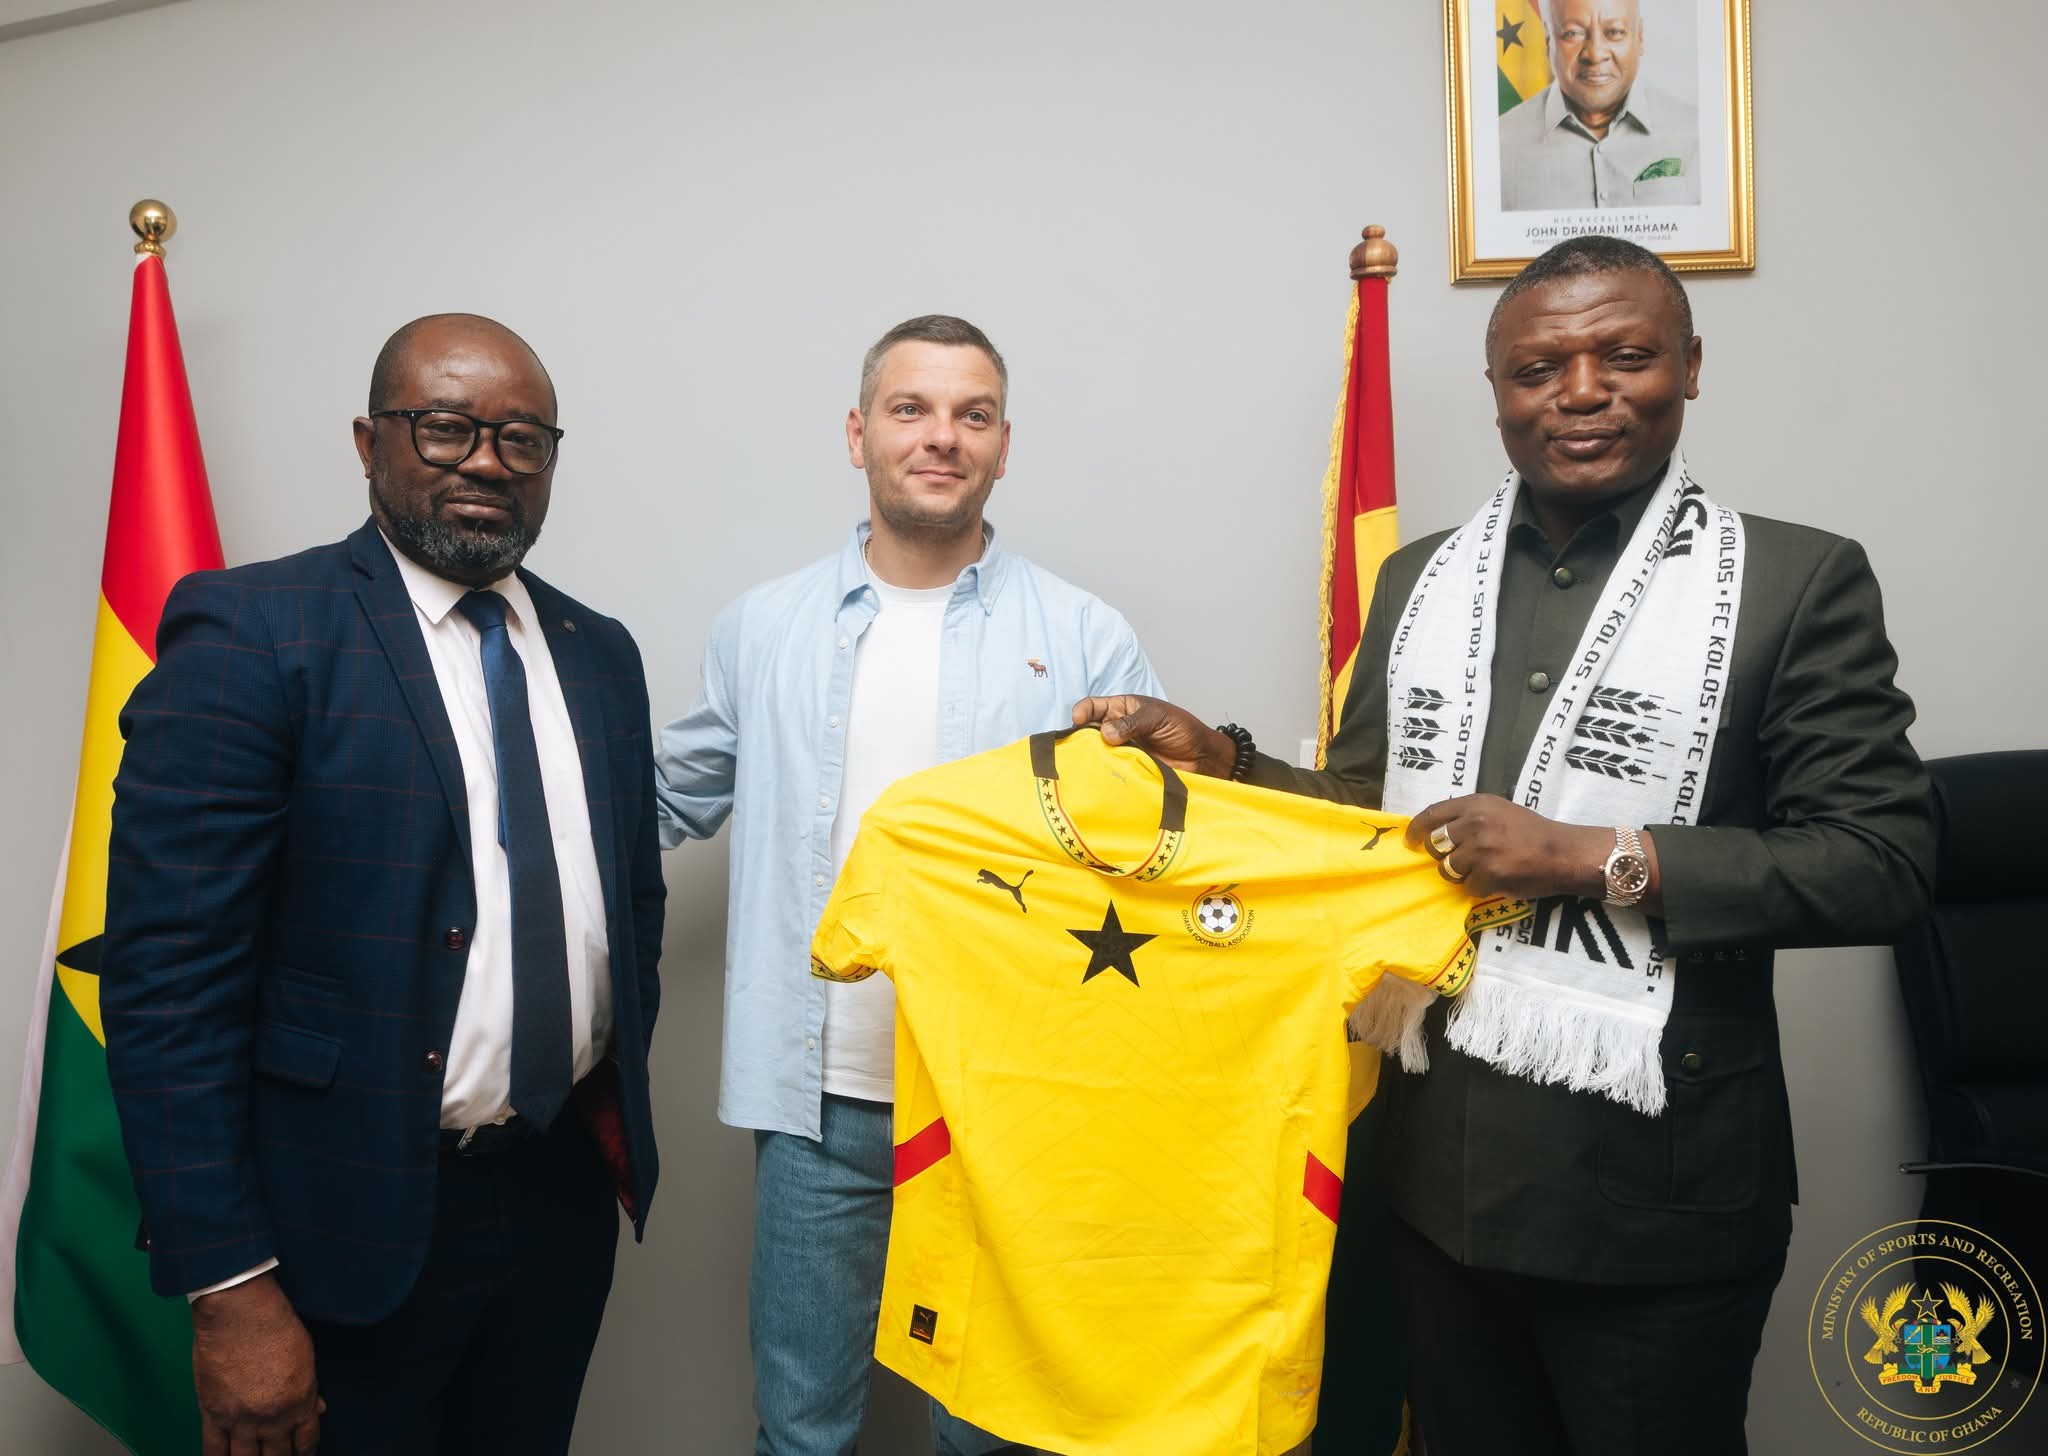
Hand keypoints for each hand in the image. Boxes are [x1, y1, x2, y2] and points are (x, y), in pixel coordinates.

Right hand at [190, 1272, 323, 1454]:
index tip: (301, 1453)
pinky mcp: (213, 1414)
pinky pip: (214, 1450)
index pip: (306, 1441)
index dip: (304, 1451)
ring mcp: (241, 1419)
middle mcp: (272, 1418)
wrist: (239, 1313)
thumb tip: (316, 1410)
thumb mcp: (306, 1357)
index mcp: (300, 1402)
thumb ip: (309, 1390)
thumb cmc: (275, 1326)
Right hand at [1071, 695, 1235, 777]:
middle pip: (1089, 732)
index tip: (1079, 720)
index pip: (1093, 706)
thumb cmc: (1183, 729)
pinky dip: (1105, 773)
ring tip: (1092, 763)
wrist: (1203, 757)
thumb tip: (1105, 733)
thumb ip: (1131, 723)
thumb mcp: (1156, 717)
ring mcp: (1121, 751)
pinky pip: (1110, 771)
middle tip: (1084, 746)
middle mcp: (1117, 730)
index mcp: (1122, 709)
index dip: (1082, 711)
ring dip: (1094, 758)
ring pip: (1097, 753)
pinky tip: (1103, 776)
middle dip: (1083, 737)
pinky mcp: (1127, 770)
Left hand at [1406, 794, 1630, 902]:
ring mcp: (1480, 849)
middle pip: (1436, 845)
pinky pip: (1468, 887)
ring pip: (1448, 869)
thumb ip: (1470, 816)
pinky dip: (1479, 888)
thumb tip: (1436, 832)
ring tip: (1484, 869)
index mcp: (1476, 804)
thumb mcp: (1499, 810)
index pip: (1432, 814)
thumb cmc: (1532, 832)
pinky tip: (1497, 879)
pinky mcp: (1488, 874)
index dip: (1416, 830)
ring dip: (1461, 874)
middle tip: (1463, 859)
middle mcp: (1474, 824)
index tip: (1410, 841)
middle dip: (1444, 856)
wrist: (1563, 853)